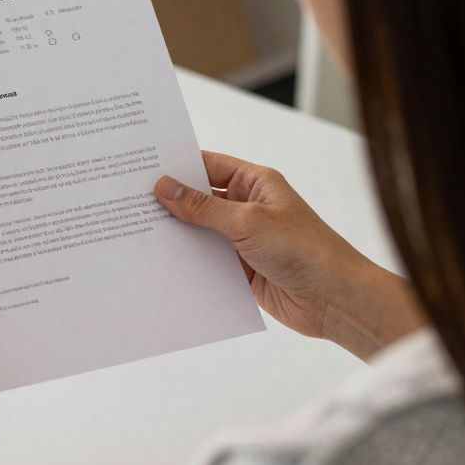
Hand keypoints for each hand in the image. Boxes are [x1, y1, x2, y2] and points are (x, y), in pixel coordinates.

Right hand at [154, 151, 424, 359]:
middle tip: (129, 201)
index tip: (142, 168)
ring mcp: (242, 238)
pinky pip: (205, 259)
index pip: (207, 165)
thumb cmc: (305, 250)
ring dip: (176, 233)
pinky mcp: (239, 268)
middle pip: (198, 198)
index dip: (176, 166)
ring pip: (199, 231)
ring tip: (136, 232)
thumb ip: (203, 207)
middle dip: (169, 201)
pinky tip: (161, 262)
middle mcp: (247, 207)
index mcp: (254, 183)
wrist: (335, 299)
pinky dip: (186, 261)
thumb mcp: (248, 221)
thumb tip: (165, 188)